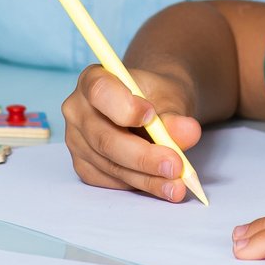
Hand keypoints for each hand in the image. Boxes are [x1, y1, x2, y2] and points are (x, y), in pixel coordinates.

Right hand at [61, 63, 203, 201]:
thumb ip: (175, 115)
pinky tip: (160, 184)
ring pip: (111, 165)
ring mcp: (77, 140)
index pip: (100, 92)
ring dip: (147, 178)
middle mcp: (77, 110)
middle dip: (143, 156)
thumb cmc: (156, 97)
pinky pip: (111, 180)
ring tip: (177, 184)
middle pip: (105, 138)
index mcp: (93, 80)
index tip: (151, 116)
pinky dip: (139, 185)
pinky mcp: (84, 166)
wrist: (151, 109)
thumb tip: (188, 132)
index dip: (124, 107)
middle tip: (176, 165)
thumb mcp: (171, 97)